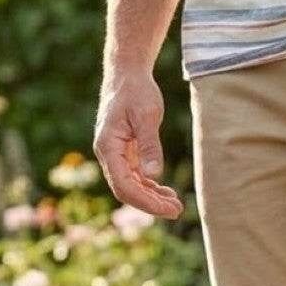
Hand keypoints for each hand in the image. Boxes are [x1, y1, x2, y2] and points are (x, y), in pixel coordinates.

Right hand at [94, 72, 182, 218]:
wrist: (128, 74)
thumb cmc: (136, 91)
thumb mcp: (147, 116)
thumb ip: (149, 146)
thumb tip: (154, 175)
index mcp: (108, 147)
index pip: (123, 185)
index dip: (144, 201)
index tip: (167, 208)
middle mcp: (108, 154)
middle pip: (126, 190)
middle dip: (150, 204)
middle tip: (177, 210)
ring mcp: (116, 154)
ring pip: (132, 186)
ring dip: (152, 198)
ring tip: (176, 205)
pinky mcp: (125, 153)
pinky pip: (136, 177)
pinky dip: (151, 187)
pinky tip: (167, 193)